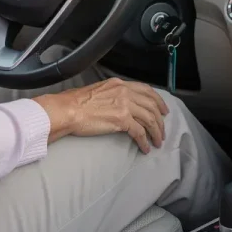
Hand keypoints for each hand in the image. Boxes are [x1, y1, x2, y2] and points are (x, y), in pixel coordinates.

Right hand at [32, 78, 168, 153]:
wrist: (68, 109)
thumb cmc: (77, 102)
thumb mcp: (98, 90)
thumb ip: (113, 94)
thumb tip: (120, 105)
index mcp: (119, 84)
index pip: (146, 89)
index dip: (158, 100)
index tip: (163, 109)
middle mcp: (124, 92)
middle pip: (151, 105)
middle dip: (160, 120)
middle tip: (163, 131)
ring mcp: (124, 105)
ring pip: (150, 119)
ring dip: (156, 132)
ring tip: (157, 142)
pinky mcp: (122, 120)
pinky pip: (140, 132)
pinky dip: (145, 141)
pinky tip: (145, 148)